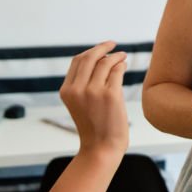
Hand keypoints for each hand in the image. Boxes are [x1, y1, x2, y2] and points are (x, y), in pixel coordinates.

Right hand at [59, 41, 128, 156]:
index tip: (101, 49)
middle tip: (112, 44)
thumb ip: (84, 84)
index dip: (90, 52)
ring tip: (122, 56)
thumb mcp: (80, 104)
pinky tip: (124, 65)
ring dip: (115, 56)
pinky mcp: (110, 94)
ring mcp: (93, 91)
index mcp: (67, 91)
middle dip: (102, 47)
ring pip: (105, 62)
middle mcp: (77, 89)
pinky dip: (121, 65)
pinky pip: (117, 71)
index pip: (77, 61)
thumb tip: (102, 58)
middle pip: (89, 57)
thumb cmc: (94, 126)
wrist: (101, 148)